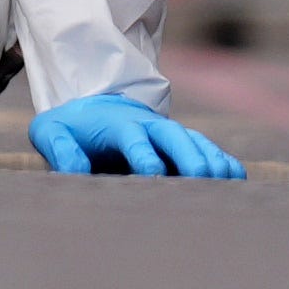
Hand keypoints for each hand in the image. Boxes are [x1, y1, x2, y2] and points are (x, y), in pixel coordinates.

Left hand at [32, 91, 245, 179]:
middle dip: (188, 156)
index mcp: (118, 124)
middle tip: (202, 178)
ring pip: (195, 142)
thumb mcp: (51, 131)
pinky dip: (222, 160)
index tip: (152, 173)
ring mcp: (169, 132)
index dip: (144, 154)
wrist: (92, 107)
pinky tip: (237, 178)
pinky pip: (207, 149)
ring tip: (227, 181)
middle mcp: (149, 125)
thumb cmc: (70, 126)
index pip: (133, 138)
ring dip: (211, 159)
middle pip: (174, 137)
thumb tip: (76, 170)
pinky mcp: (181, 143)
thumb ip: (60, 149)